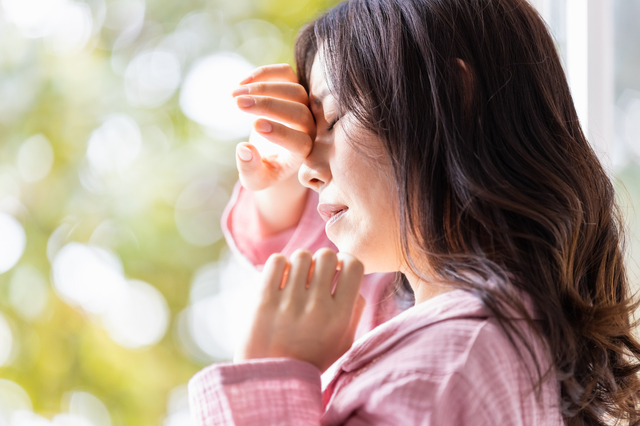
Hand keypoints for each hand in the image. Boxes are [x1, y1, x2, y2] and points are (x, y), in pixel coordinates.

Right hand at [232, 64, 315, 191]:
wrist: (274, 153)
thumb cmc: (265, 169)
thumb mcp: (256, 179)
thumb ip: (250, 170)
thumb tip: (244, 149)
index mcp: (303, 154)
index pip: (301, 142)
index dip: (281, 133)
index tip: (256, 126)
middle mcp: (310, 128)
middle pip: (299, 112)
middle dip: (268, 106)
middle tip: (239, 104)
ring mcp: (305, 106)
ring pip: (294, 90)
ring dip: (263, 89)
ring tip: (235, 96)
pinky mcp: (294, 88)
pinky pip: (286, 74)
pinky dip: (265, 74)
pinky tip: (242, 83)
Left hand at [235, 249, 366, 372]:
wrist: (270, 380)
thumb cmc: (310, 358)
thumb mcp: (342, 342)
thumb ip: (354, 310)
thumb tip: (352, 278)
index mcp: (340, 316)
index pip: (353, 265)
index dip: (346, 262)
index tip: (337, 272)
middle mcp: (317, 307)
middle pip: (327, 256)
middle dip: (322, 262)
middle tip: (313, 277)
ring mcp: (289, 303)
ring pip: (301, 256)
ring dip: (299, 265)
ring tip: (295, 280)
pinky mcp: (263, 300)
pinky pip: (276, 261)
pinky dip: (279, 266)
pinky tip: (279, 280)